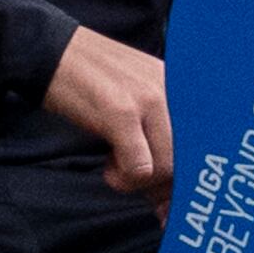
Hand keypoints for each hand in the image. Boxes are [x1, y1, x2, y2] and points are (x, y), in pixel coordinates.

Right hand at [44, 25, 175, 195]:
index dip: (189, 179)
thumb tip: (169, 195)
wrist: (48, 51)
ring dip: (139, 183)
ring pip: (167, 168)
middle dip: (163, 187)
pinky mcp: (122, 111)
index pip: (205, 143)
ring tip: (115, 169)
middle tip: (136, 186)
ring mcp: (150, 99)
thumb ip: (158, 135)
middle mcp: (173, 90)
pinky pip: (140, 168)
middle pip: (189, 160)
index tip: (168, 201)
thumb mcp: (137, 99)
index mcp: (180, 87)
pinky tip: (108, 167)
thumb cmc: (90, 81)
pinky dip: (123, 179)